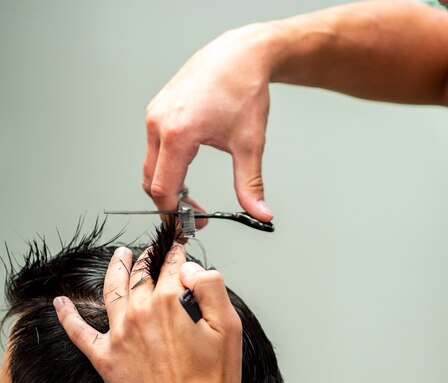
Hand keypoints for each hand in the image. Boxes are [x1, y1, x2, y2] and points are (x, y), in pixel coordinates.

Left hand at [53, 245, 245, 382]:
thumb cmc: (211, 380)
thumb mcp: (229, 327)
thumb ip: (212, 287)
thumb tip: (192, 269)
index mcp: (170, 303)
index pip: (172, 266)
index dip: (177, 254)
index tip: (179, 248)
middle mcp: (140, 313)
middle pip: (140, 274)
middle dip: (147, 258)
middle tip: (151, 251)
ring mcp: (119, 335)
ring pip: (112, 290)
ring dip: (115, 269)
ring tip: (120, 257)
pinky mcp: (105, 358)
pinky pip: (79, 332)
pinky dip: (68, 315)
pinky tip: (62, 303)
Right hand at [143, 24, 275, 224]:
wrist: (239, 55)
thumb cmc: (243, 91)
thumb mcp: (250, 144)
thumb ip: (250, 184)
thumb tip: (260, 214)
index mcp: (178, 134)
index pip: (163, 189)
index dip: (174, 215)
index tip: (190, 227)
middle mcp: (158, 123)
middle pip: (151, 180)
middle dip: (169, 203)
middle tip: (195, 215)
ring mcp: (155, 114)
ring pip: (151, 164)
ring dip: (167, 184)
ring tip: (192, 196)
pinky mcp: (157, 110)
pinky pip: (154, 147)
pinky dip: (166, 164)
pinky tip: (187, 168)